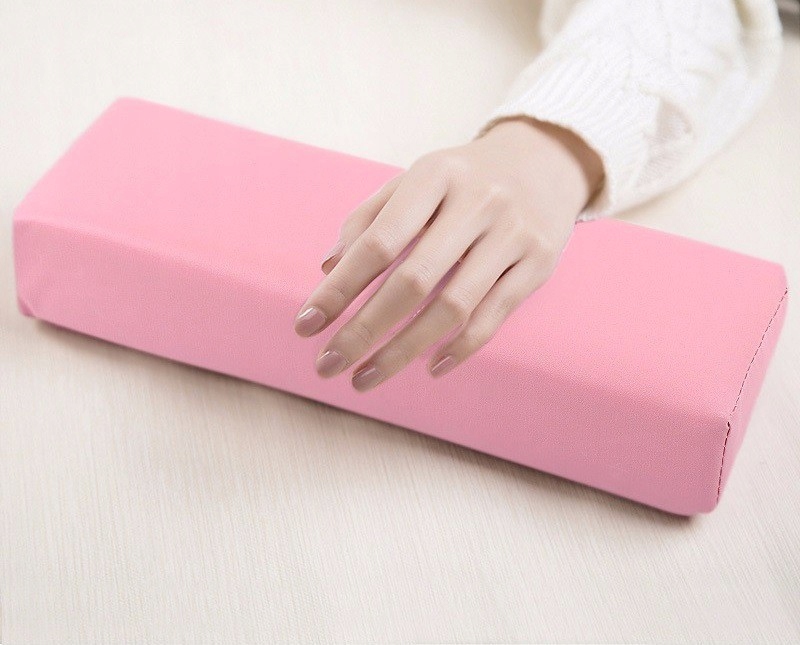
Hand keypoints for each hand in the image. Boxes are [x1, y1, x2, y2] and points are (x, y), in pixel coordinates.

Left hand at [293, 116, 603, 390]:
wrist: (545, 160)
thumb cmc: (463, 178)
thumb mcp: (415, 180)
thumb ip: (369, 218)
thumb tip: (328, 269)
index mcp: (435, 175)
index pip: (378, 241)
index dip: (339, 288)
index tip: (306, 326)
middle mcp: (477, 202)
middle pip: (412, 281)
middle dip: (363, 330)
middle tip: (328, 364)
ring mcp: (513, 234)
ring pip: (452, 308)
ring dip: (403, 351)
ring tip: (366, 377)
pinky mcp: (539, 264)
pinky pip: (493, 317)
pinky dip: (459, 348)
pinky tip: (429, 367)